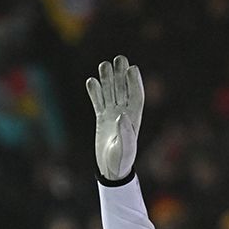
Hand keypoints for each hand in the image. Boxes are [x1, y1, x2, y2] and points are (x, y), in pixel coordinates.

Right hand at [85, 55, 143, 181]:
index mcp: (134, 119)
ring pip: (110, 93)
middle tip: (119, 59)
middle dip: (121, 75)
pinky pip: (98, 102)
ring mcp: (112, 115)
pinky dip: (95, 93)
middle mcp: (124, 114)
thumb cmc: (121, 161)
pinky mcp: (101, 119)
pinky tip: (91, 81)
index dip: (134, 82)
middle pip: (123, 90)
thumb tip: (122, 115)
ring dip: (107, 79)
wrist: (111, 170)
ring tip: (103, 65)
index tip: (131, 68)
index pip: (136, 96)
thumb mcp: (125, 149)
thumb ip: (125, 133)